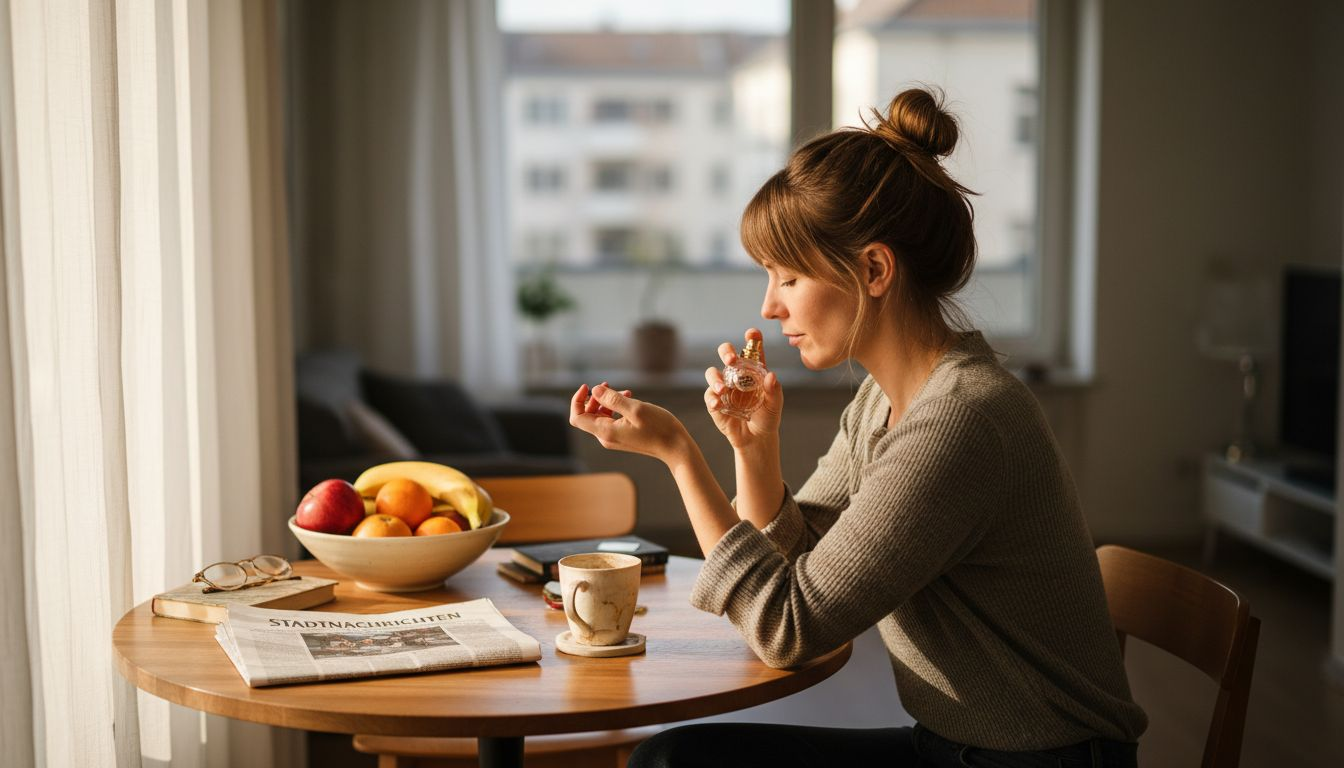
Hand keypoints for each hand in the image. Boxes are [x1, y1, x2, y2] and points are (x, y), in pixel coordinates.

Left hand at [570, 383, 690, 465]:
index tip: (588, 386)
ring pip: (600, 416)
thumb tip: (594, 390)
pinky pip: (611, 420)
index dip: (577, 400)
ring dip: (607, 401)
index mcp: (605, 432)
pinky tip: (629, 398)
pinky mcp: (622, 437)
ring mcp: (614, 438)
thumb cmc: (659, 428)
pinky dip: (615, 408)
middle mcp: (606, 437)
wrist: (675, 448)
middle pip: (587, 416)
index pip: (577, 417)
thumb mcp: (635, 408)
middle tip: (608, 385)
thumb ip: (613, 399)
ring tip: (625, 391)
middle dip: (595, 398)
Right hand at [704, 328, 782, 451]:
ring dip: (716, 379)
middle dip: (726, 351)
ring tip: (723, 390)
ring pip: (712, 373)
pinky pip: (709, 396)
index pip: (751, 348)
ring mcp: (723, 387)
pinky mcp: (715, 403)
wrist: (757, 439)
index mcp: (753, 370)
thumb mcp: (775, 404)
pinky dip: (712, 399)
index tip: (752, 333)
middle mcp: (736, 374)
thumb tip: (771, 376)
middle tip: (731, 359)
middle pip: (725, 353)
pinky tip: (719, 404)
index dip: (751, 337)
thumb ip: (774, 391)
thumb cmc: (767, 417)